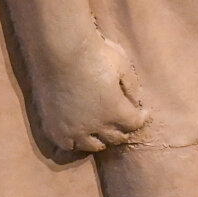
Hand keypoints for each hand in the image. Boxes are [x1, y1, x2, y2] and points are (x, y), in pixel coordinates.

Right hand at [32, 35, 148, 152]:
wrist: (59, 50)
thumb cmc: (94, 53)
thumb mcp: (122, 65)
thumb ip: (131, 86)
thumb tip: (135, 101)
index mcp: (115, 111)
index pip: (134, 124)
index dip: (141, 118)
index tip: (143, 112)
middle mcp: (95, 126)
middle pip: (116, 138)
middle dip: (123, 129)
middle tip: (124, 121)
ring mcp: (73, 130)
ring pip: (93, 145)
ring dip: (101, 139)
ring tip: (102, 129)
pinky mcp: (54, 128)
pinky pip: (68, 146)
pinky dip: (77, 142)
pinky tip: (80, 133)